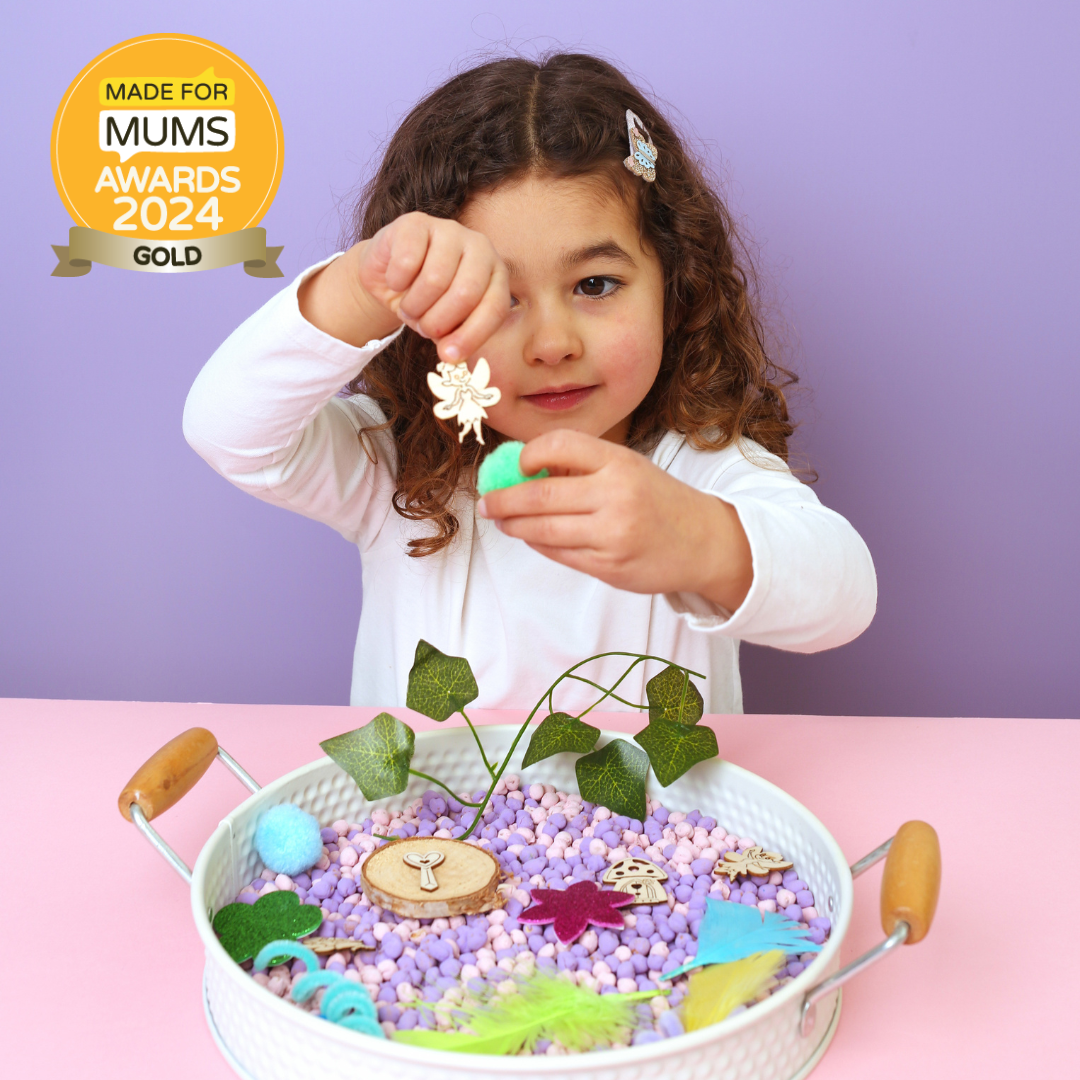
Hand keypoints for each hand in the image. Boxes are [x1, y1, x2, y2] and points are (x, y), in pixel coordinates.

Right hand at [298, 212, 510, 359]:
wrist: (390, 277)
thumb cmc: (427, 304)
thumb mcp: (447, 327)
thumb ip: (456, 340)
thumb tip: (452, 358)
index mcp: (496, 275)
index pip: (494, 308)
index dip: (471, 336)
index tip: (448, 356)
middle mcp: (480, 248)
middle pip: (466, 293)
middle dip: (438, 321)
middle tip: (422, 327)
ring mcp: (449, 230)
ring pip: (435, 279)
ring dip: (414, 305)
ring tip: (409, 307)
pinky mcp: (417, 222)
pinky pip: (407, 261)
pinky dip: (396, 282)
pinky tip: (395, 281)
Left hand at [476, 429, 753, 609]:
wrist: (704, 542)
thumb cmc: (658, 500)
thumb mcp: (629, 468)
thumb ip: (584, 467)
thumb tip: (522, 470)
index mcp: (620, 462)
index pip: (559, 445)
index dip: (529, 454)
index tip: (517, 465)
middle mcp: (616, 496)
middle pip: (540, 495)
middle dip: (504, 500)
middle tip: (487, 503)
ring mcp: (612, 534)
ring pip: (542, 530)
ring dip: (514, 526)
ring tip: (501, 521)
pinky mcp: (608, 566)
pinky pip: (559, 554)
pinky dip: (538, 544)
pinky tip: (531, 536)